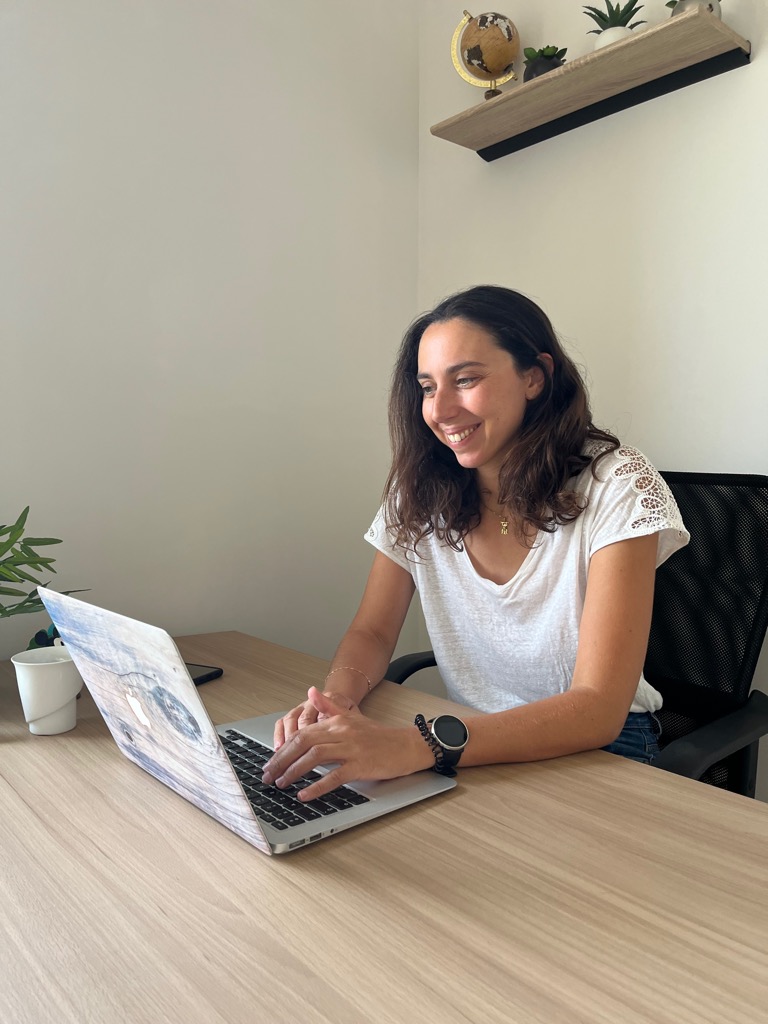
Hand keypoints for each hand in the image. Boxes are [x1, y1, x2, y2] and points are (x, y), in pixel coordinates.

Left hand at [263, 688, 430, 800]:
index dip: (283, 747)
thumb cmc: (377, 735)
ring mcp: (352, 749)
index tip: (271, 761)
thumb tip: (310, 692)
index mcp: (337, 722)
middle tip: (268, 775)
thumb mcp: (351, 717)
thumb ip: (329, 706)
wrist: (405, 745)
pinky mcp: (361, 765)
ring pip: (315, 757)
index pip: (302, 732)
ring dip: (294, 771)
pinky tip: (304, 794)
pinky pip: (335, 776)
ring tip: (281, 783)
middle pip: (304, 742)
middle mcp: (342, 732)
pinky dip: (317, 786)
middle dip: (282, 759)